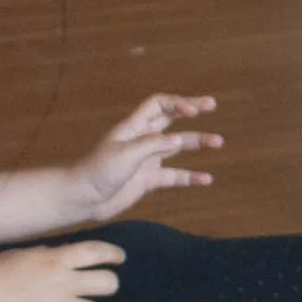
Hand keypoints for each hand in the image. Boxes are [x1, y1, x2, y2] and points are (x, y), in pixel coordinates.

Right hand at [0, 240, 123, 301]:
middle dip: (106, 286)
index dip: (112, 255)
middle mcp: (64, 283)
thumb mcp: (21, 255)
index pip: (97, 252)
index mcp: (56, 259)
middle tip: (97, 289)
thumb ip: (46, 256)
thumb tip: (62, 259)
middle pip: (108, 284)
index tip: (119, 259)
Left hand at [72, 94, 223, 220]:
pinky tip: (206, 179)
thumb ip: (153, 145)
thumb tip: (179, 140)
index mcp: (133, 127)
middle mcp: (143, 140)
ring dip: (198, 142)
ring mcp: (147, 160)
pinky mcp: (149, 180)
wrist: (83, 198)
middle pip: (171, 119)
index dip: (177, 103)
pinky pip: (174, 176)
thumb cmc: (98, 171)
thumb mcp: (126, 153)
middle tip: (212, 104)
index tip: (194, 111)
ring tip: (218, 142)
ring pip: (178, 146)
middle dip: (191, 110)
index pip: (159, 105)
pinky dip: (191, 177)